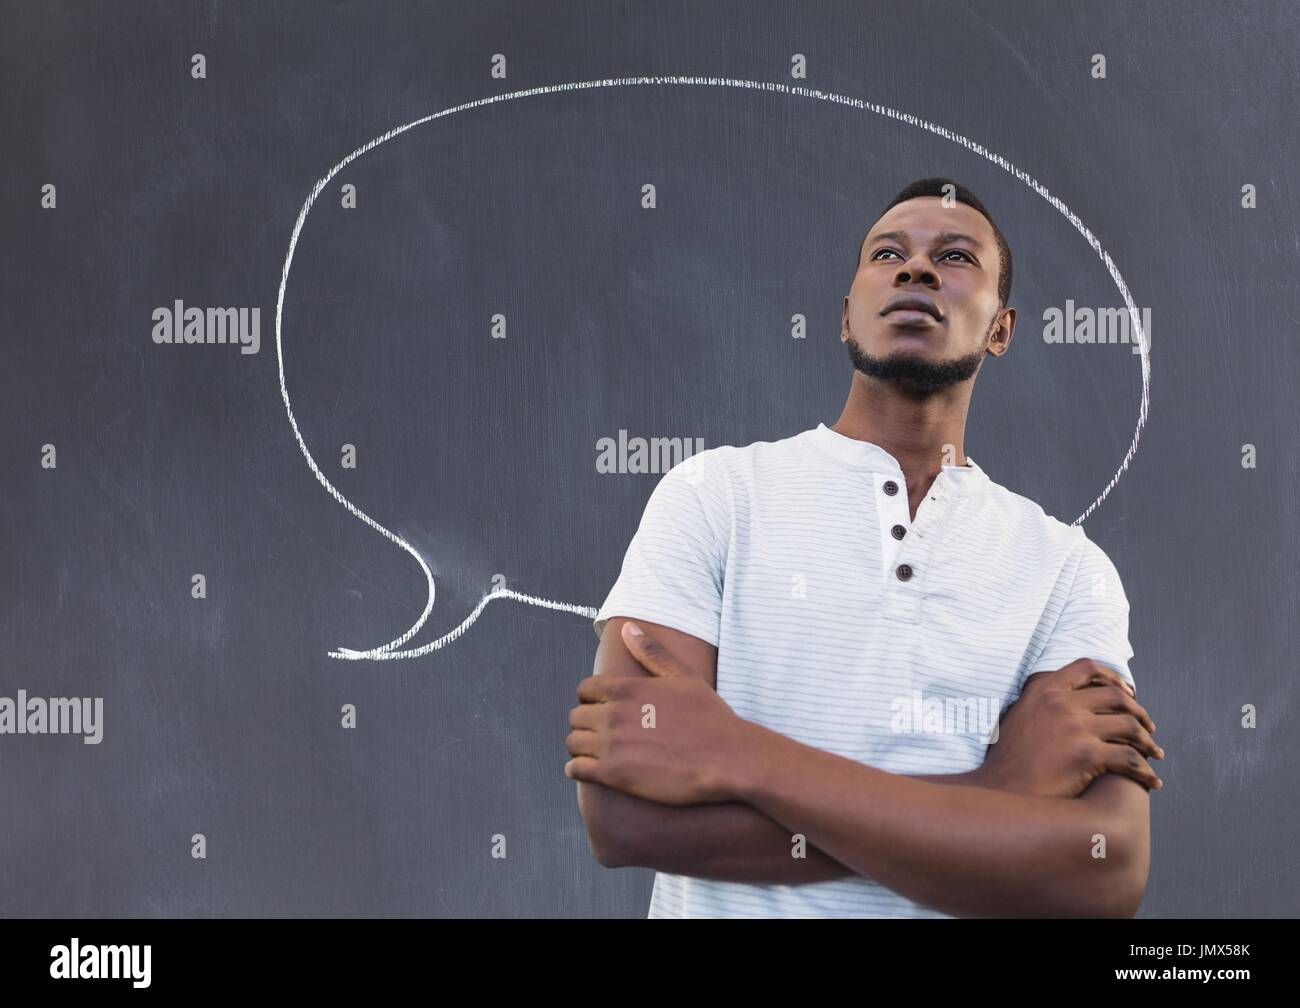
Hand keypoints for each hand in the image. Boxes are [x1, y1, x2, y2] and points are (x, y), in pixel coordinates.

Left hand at [564, 622, 753, 804]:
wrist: (728, 759)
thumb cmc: (710, 717)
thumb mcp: (683, 676)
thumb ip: (651, 653)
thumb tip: (627, 627)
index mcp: (627, 688)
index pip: (584, 689)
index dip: (592, 699)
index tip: (603, 710)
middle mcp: (613, 714)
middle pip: (576, 716)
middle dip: (586, 723)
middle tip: (602, 734)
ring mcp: (611, 744)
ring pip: (572, 742)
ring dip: (580, 746)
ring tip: (596, 752)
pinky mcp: (614, 774)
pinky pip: (576, 769)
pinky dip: (577, 769)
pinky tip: (591, 770)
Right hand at [977, 659, 1163, 797]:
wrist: (1000, 793)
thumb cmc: (1008, 760)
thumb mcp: (1016, 715)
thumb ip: (1040, 701)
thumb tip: (1066, 696)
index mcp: (1044, 689)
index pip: (1088, 668)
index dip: (1113, 678)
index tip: (1128, 692)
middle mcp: (1060, 702)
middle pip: (1116, 696)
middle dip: (1139, 712)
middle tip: (1148, 727)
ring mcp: (1074, 727)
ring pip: (1129, 726)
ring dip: (1147, 741)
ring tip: (1153, 753)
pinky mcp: (1085, 755)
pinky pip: (1129, 759)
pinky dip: (1145, 771)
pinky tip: (1151, 781)